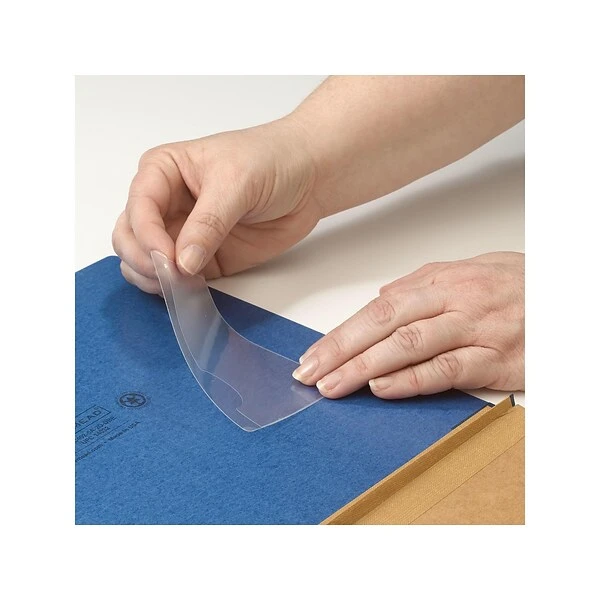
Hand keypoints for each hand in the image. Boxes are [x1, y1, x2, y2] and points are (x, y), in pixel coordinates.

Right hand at [112, 119, 320, 293]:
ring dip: (153, 278)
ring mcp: (183, 234)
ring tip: (177, 285)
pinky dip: (177, 290)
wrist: (309, 178)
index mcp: (162, 172)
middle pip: (129, 237)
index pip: (137, 207)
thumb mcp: (236, 183)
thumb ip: (208, 223)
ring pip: (146, 262)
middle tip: (169, 275)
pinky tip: (190, 293)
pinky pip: (179, 280)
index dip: (146, 235)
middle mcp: (166, 204)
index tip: (167, 256)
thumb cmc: (271, 160)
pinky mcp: (204, 260)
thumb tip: (183, 262)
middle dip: (142, 259)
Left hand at [292, 252, 523, 398]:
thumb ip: (420, 284)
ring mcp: (474, 330)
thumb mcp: (466, 271)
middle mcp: (452, 302)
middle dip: (341, 351)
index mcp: (439, 281)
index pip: (377, 308)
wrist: (563, 295)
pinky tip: (383, 389)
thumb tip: (381, 298)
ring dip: (365, 368)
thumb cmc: (514, 285)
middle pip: (384, 325)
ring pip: (409, 346)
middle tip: (310, 374)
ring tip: (334, 386)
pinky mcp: (495, 359)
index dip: (340, 333)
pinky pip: (447, 370)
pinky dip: (411, 380)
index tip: (313, 355)